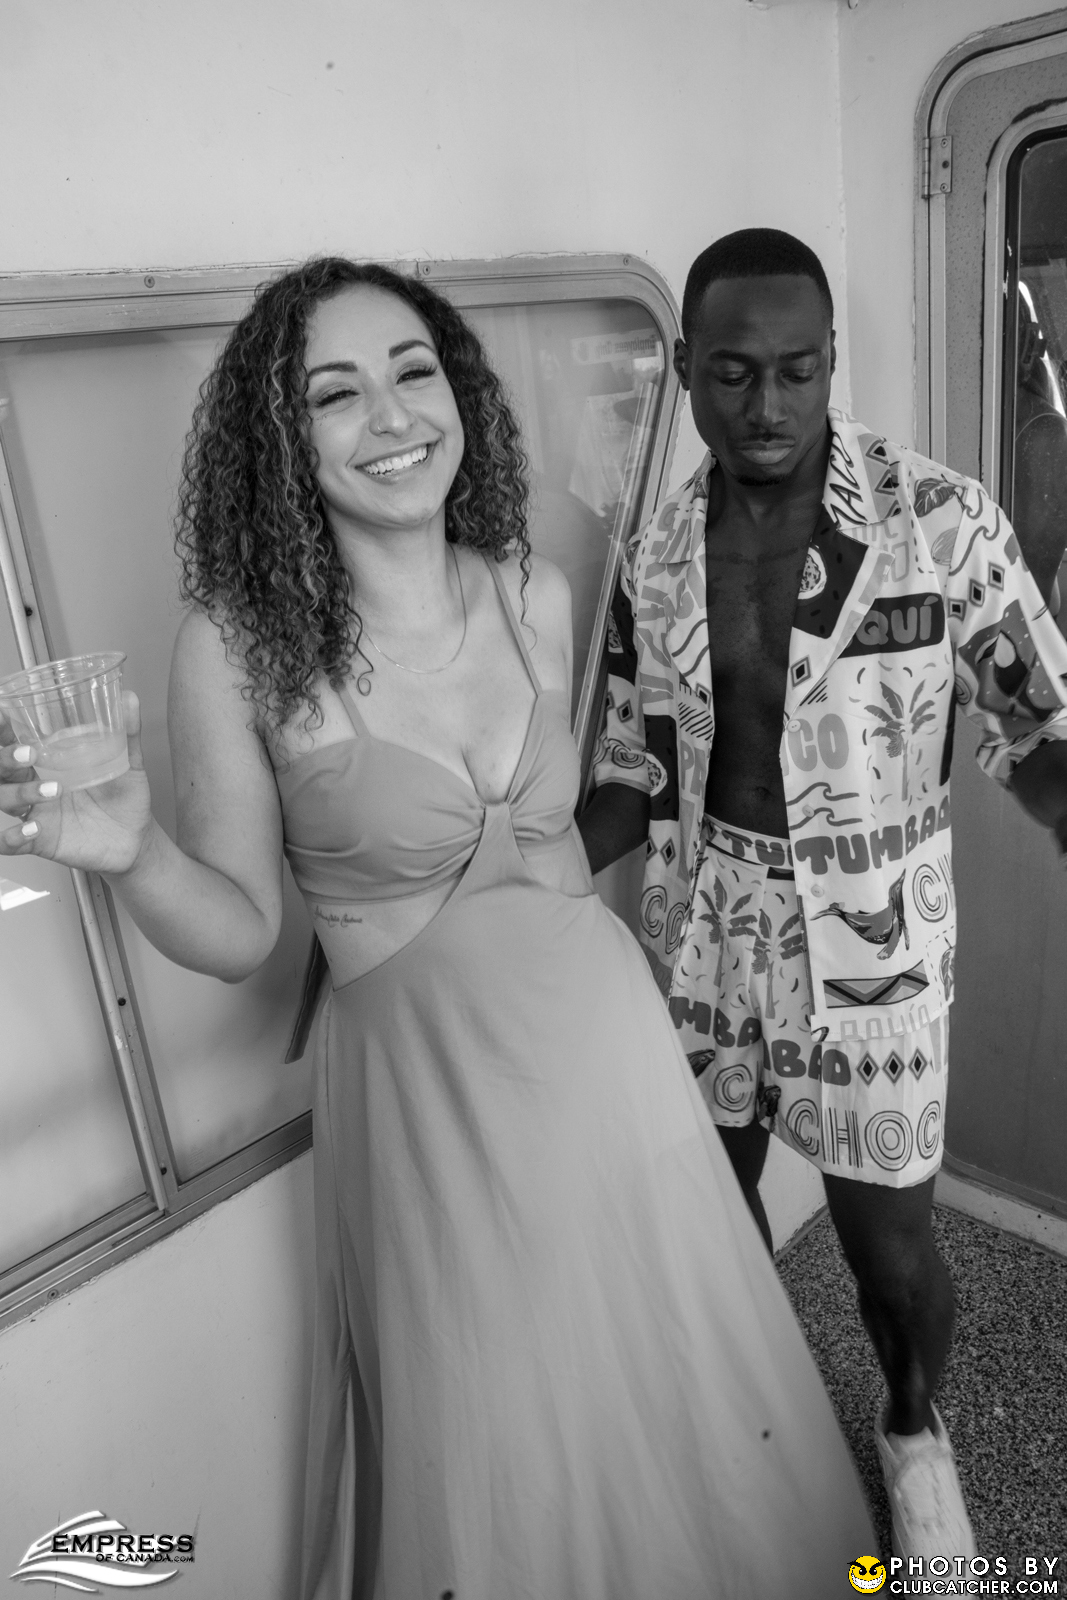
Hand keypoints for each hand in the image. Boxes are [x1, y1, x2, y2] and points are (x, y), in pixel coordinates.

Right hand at [0, 690, 153, 875]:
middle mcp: (33, 785)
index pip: (10, 741)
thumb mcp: (128, 763)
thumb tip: (130, 699)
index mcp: (46, 761)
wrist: (136, 837)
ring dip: (19, 793)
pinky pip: (13, 842)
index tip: (3, 715)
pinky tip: (31, 830)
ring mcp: (35, 812)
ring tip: (52, 789)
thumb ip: (127, 733)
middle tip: (28, 753)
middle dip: (5, 758)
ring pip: (4, 800)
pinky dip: (14, 837)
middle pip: (0, 770)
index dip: (1, 729)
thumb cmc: (124, 797)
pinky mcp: (41, 840)